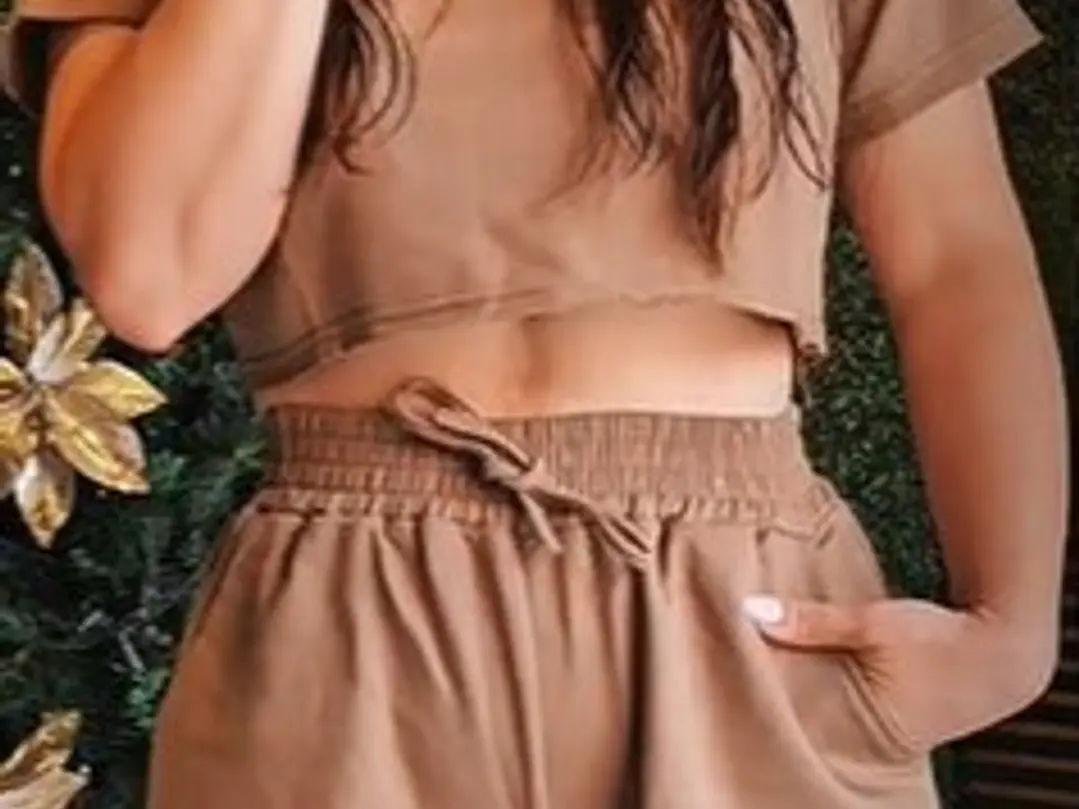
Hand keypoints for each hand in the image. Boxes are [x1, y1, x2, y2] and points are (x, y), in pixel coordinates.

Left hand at [742, 595, 1057, 752]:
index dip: (756, 703)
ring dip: (787, 690)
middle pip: (797, 721)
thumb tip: (751, 611)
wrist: (1001, 653)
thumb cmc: (943, 642)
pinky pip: (831, 704)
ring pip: (813, 712)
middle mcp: (861, 739)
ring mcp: (870, 732)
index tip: (719, 681)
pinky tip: (783, 667)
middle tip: (720, 669)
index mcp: (860, 728)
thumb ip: (813, 621)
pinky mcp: (877, 716)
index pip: (791, 724)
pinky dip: (810, 686)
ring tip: (741, 666)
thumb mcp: (873, 624)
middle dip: (765, 697)